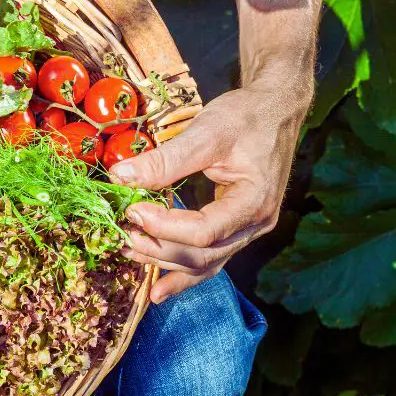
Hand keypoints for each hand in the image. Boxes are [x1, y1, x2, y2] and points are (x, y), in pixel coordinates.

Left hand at [109, 83, 307, 303]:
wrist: (276, 109)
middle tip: (122, 234)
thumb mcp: (207, 132)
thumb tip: (120, 177)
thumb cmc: (247, 116)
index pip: (204, 231)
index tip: (133, 210)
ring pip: (205, 263)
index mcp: (254, 201)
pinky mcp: (237, 227)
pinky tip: (158, 286)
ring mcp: (248, 230)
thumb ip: (165, 159)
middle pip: (203, 255)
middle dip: (159, 249)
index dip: (164, 226)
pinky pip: (210, 257)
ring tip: (129, 253)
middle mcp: (256, 224)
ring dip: (165, 263)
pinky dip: (182, 270)